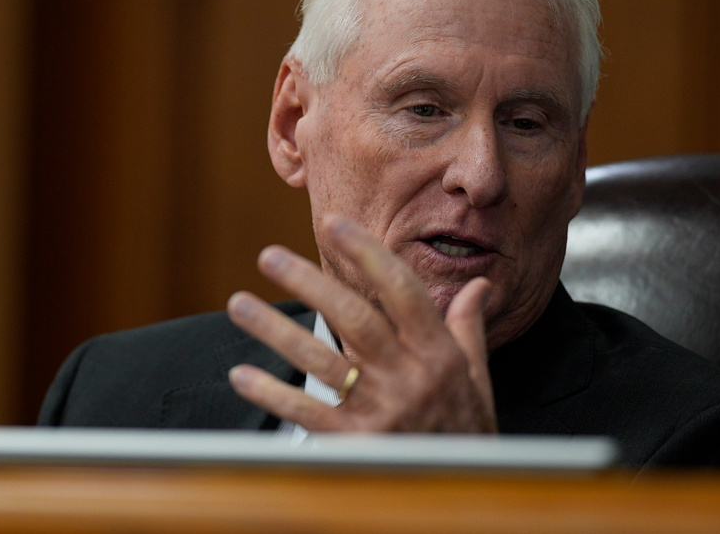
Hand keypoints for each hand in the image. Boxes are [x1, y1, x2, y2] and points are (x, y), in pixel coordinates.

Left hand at [227, 216, 495, 433]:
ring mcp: (381, 411)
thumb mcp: (477, 379)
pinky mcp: (355, 443)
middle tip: (269, 256)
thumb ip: (468, 328)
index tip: (335, 223)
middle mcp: (410, 377)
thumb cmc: (466, 432)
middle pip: (354, 318)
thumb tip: (479, 286)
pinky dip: (273, 394)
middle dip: (309, 282)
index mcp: (438, 354)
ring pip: (321, 361)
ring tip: (240, 304)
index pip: (401, 290)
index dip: (367, 253)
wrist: (459, 495)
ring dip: (276, 330)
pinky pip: (307, 413)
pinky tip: (242, 374)